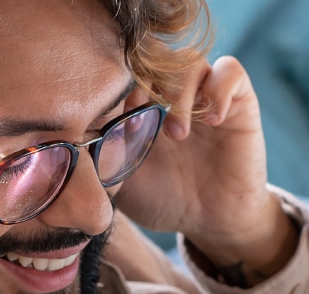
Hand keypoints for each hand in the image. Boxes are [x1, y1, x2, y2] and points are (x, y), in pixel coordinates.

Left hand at [115, 56, 296, 283]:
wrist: (211, 222)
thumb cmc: (163, 199)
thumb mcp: (121, 181)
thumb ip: (98, 158)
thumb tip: (69, 143)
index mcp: (140, 105)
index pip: (124, 69)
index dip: (115, 83)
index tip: (111, 114)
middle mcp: (172, 94)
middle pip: (155, 58)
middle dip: (142, 81)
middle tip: (136, 115)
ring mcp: (205, 95)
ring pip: (190, 62)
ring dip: (179, 94)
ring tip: (176, 134)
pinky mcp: (239, 103)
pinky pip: (231, 72)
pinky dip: (218, 90)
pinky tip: (210, 123)